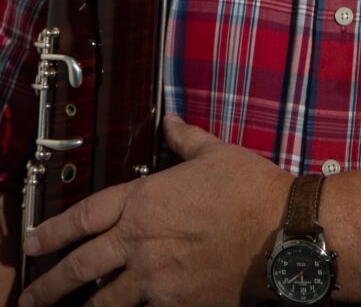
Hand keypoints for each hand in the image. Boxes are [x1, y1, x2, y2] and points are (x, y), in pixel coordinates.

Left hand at [19, 115, 291, 306]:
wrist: (280, 233)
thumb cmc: (249, 188)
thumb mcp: (215, 153)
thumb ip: (185, 138)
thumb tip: (170, 121)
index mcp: (144, 200)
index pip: (84, 216)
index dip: (53, 229)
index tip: (33, 240)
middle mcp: (140, 242)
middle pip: (81, 266)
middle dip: (50, 283)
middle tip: (29, 296)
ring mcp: (155, 278)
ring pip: (104, 301)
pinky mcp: (177, 304)